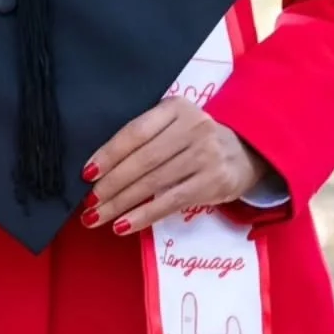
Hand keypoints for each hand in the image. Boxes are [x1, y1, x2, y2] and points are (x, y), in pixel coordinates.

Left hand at [82, 96, 267, 234]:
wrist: (247, 152)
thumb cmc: (197, 140)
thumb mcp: (175, 125)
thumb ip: (146, 137)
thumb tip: (99, 169)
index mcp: (176, 108)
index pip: (135, 131)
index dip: (109, 153)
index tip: (86, 174)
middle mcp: (193, 127)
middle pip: (142, 159)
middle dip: (111, 184)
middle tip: (88, 203)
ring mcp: (206, 155)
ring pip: (154, 183)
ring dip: (121, 203)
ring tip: (97, 217)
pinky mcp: (213, 182)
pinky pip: (171, 202)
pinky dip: (144, 216)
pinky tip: (124, 226)